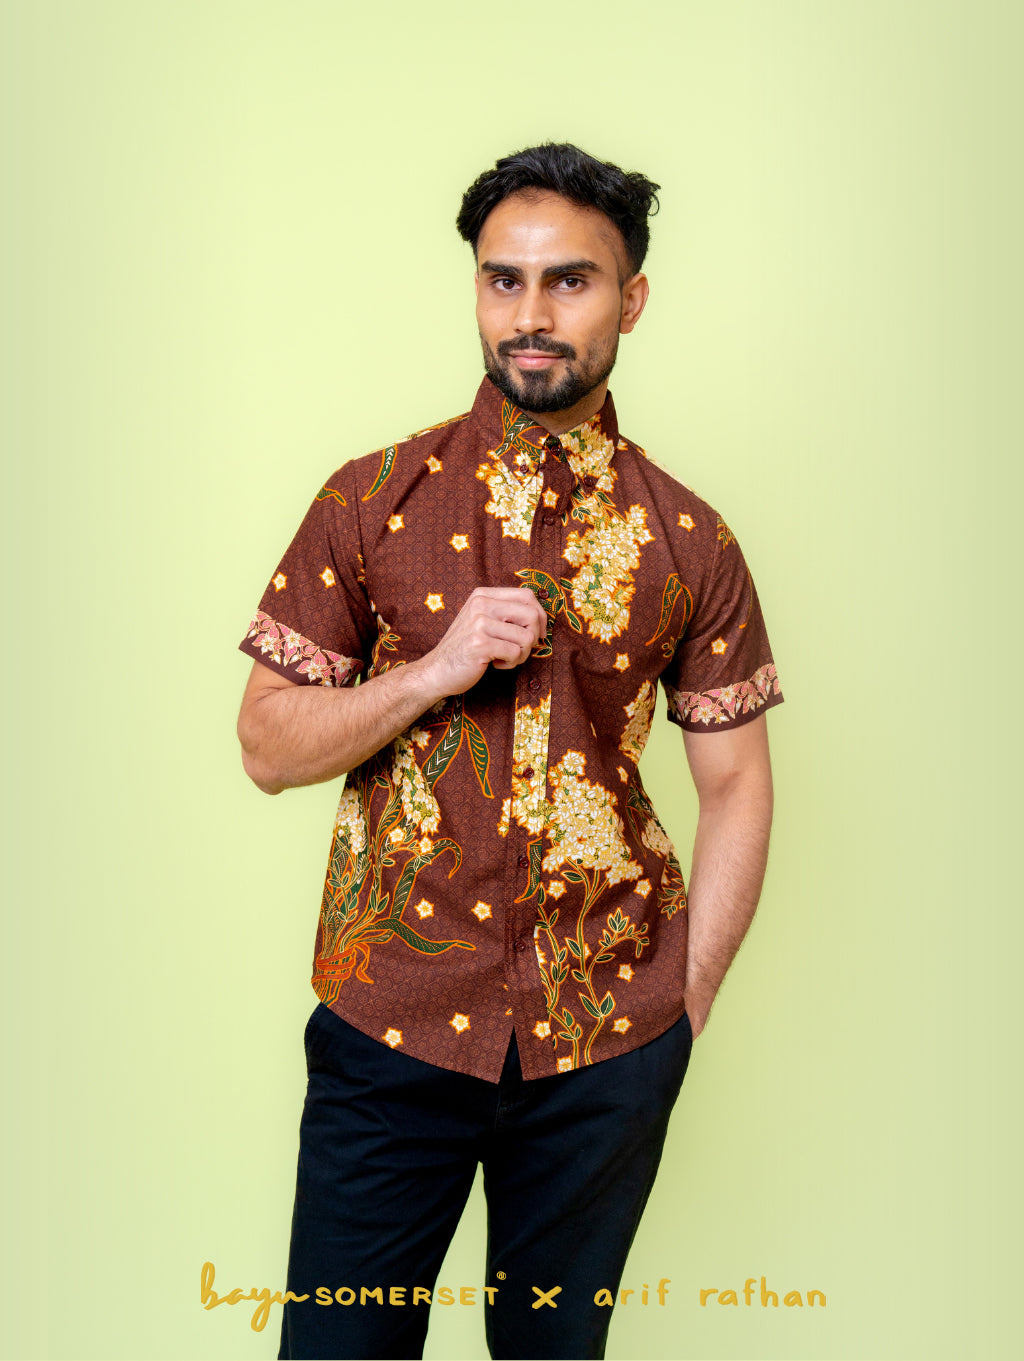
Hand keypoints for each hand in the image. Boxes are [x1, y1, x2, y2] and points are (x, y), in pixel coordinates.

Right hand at [416, 586, 547, 698]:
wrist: (436, 671)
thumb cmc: (465, 649)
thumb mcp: (482, 621)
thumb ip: (505, 612)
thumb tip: (541, 615)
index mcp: (483, 595)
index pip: (527, 596)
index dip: (540, 616)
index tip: (538, 634)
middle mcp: (481, 604)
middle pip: (531, 615)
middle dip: (534, 637)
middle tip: (520, 650)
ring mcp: (479, 623)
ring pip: (526, 637)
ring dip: (521, 654)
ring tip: (504, 658)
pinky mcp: (480, 643)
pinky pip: (515, 653)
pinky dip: (510, 664)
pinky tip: (495, 664)